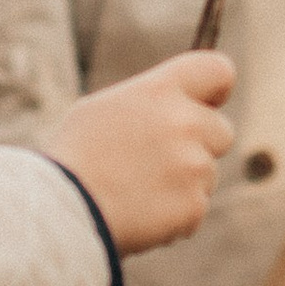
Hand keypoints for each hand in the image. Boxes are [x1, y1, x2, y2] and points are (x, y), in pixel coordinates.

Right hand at [44, 52, 234, 251]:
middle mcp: (184, 123)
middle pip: (222, 131)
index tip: (208, 103)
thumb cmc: (75, 157)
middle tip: (159, 161)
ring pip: (207, 174)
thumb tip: (176, 105)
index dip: (216, 89)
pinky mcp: (194, 205)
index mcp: (160, 91)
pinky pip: (196, 208)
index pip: (218, 70)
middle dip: (201, 145)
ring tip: (137, 192)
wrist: (62, 210)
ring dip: (184, 184)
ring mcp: (193, 166)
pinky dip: (176, 215)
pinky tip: (141, 214)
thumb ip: (149, 103)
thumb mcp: (104, 110)